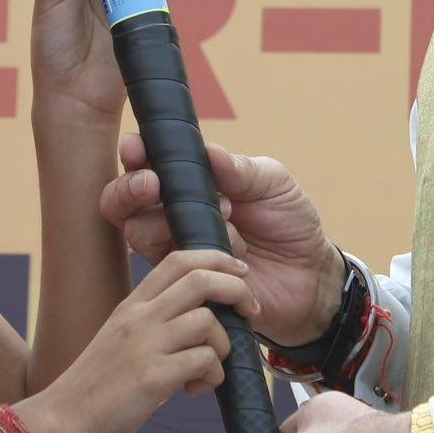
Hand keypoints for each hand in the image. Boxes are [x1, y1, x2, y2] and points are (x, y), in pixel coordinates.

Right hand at [21, 248, 256, 432]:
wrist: (58, 423)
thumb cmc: (92, 389)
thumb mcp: (119, 341)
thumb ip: (151, 325)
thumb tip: (196, 322)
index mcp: (131, 306)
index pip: (178, 259)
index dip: (215, 259)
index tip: (238, 273)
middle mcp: (138, 318)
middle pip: (200, 279)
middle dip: (237, 290)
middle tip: (251, 310)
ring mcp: (144, 346)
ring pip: (208, 322)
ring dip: (223, 346)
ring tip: (210, 369)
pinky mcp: (152, 379)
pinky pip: (203, 361)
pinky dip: (212, 375)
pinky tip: (194, 390)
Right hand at [99, 136, 343, 345]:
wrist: (310, 278)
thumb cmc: (291, 223)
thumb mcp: (274, 185)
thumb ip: (242, 169)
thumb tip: (208, 152)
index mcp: (192, 182)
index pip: (148, 164)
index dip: (134, 155)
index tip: (137, 148)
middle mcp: (174, 214)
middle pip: (123, 202)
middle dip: (129, 189)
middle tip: (153, 185)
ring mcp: (176, 249)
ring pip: (140, 233)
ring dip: (179, 221)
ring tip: (227, 216)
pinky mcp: (184, 284)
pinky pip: (169, 269)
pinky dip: (202, 257)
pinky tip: (238, 255)